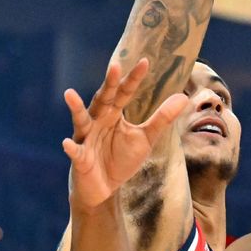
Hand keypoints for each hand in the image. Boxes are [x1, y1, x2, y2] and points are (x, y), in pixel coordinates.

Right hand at [62, 58, 188, 212]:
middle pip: (103, 99)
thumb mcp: (145, 138)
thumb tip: (183, 97)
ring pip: (81, 121)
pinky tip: (67, 143)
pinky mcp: (80, 158)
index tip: (145, 62)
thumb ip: (162, 118)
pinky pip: (75, 152)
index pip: (125, 92)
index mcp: (114, 114)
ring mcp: (87, 138)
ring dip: (76, 108)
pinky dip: (71, 148)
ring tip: (69, 94)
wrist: (104, 188)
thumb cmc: (122, 158)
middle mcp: (98, 121)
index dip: (133, 79)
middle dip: (108, 84)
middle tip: (114, 66)